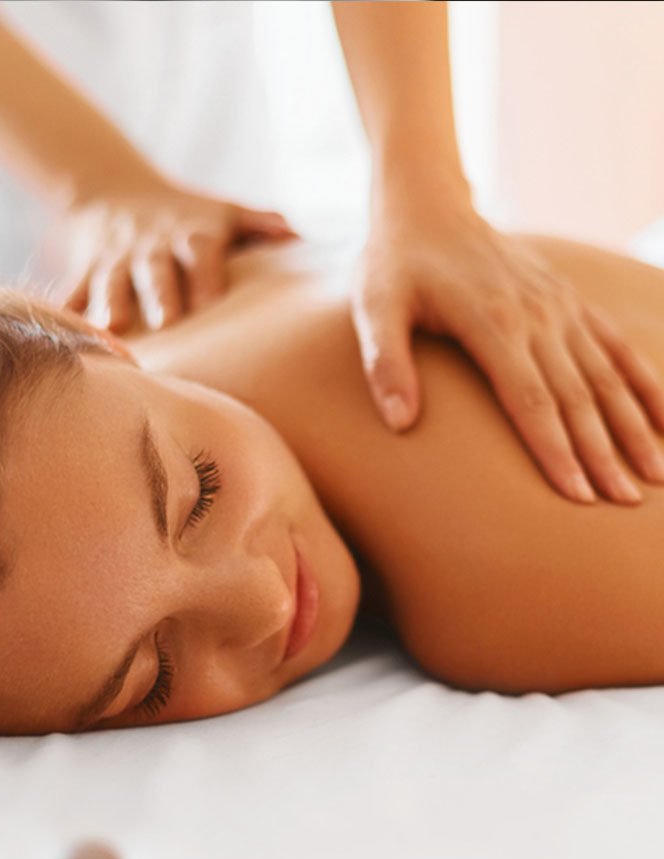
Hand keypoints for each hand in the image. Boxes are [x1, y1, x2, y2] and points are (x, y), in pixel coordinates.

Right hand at [56, 177, 296, 332]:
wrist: (113, 188)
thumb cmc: (186, 215)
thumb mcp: (224, 211)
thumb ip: (261, 224)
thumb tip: (299, 237)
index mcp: (192, 234)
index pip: (201, 250)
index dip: (205, 273)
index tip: (210, 301)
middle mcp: (153, 246)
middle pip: (156, 270)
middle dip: (159, 293)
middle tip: (168, 322)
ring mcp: (116, 259)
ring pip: (111, 281)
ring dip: (112, 304)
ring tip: (113, 330)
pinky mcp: (86, 270)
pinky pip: (74, 293)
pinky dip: (67, 314)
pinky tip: (63, 337)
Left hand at [350, 190, 663, 504]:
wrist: (427, 205)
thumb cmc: (394, 263)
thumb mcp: (374, 308)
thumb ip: (386, 364)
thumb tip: (400, 424)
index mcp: (491, 322)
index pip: (531, 400)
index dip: (556, 450)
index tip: (578, 496)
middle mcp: (537, 315)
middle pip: (577, 396)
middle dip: (603, 454)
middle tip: (625, 502)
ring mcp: (559, 306)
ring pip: (605, 375)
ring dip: (632, 426)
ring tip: (655, 475)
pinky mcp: (568, 300)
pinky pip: (615, 344)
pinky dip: (644, 381)